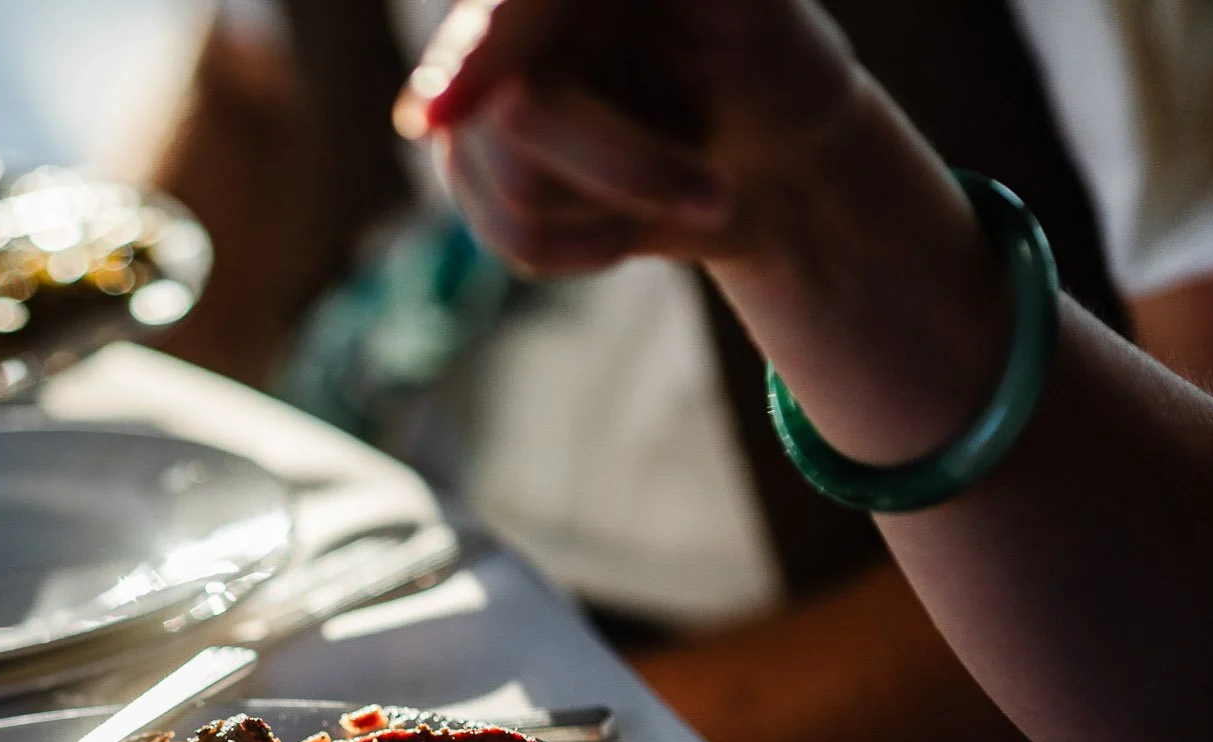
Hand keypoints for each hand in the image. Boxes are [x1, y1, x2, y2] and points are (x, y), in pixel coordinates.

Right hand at [393, 0, 865, 275]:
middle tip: (716, 198)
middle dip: (626, 169)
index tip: (435, 114)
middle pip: (515, 112)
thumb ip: (699, 4)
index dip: (477, 55)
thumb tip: (546, 67)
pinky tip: (632, 215)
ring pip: (513, 191)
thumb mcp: (748, 11)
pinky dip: (591, 246)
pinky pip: (511, 236)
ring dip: (620, 211)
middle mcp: (502, 15)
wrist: (772, 151)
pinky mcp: (473, 170)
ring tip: (679, 184)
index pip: (510, 12)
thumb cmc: (776, 66)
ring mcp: (475, 94)